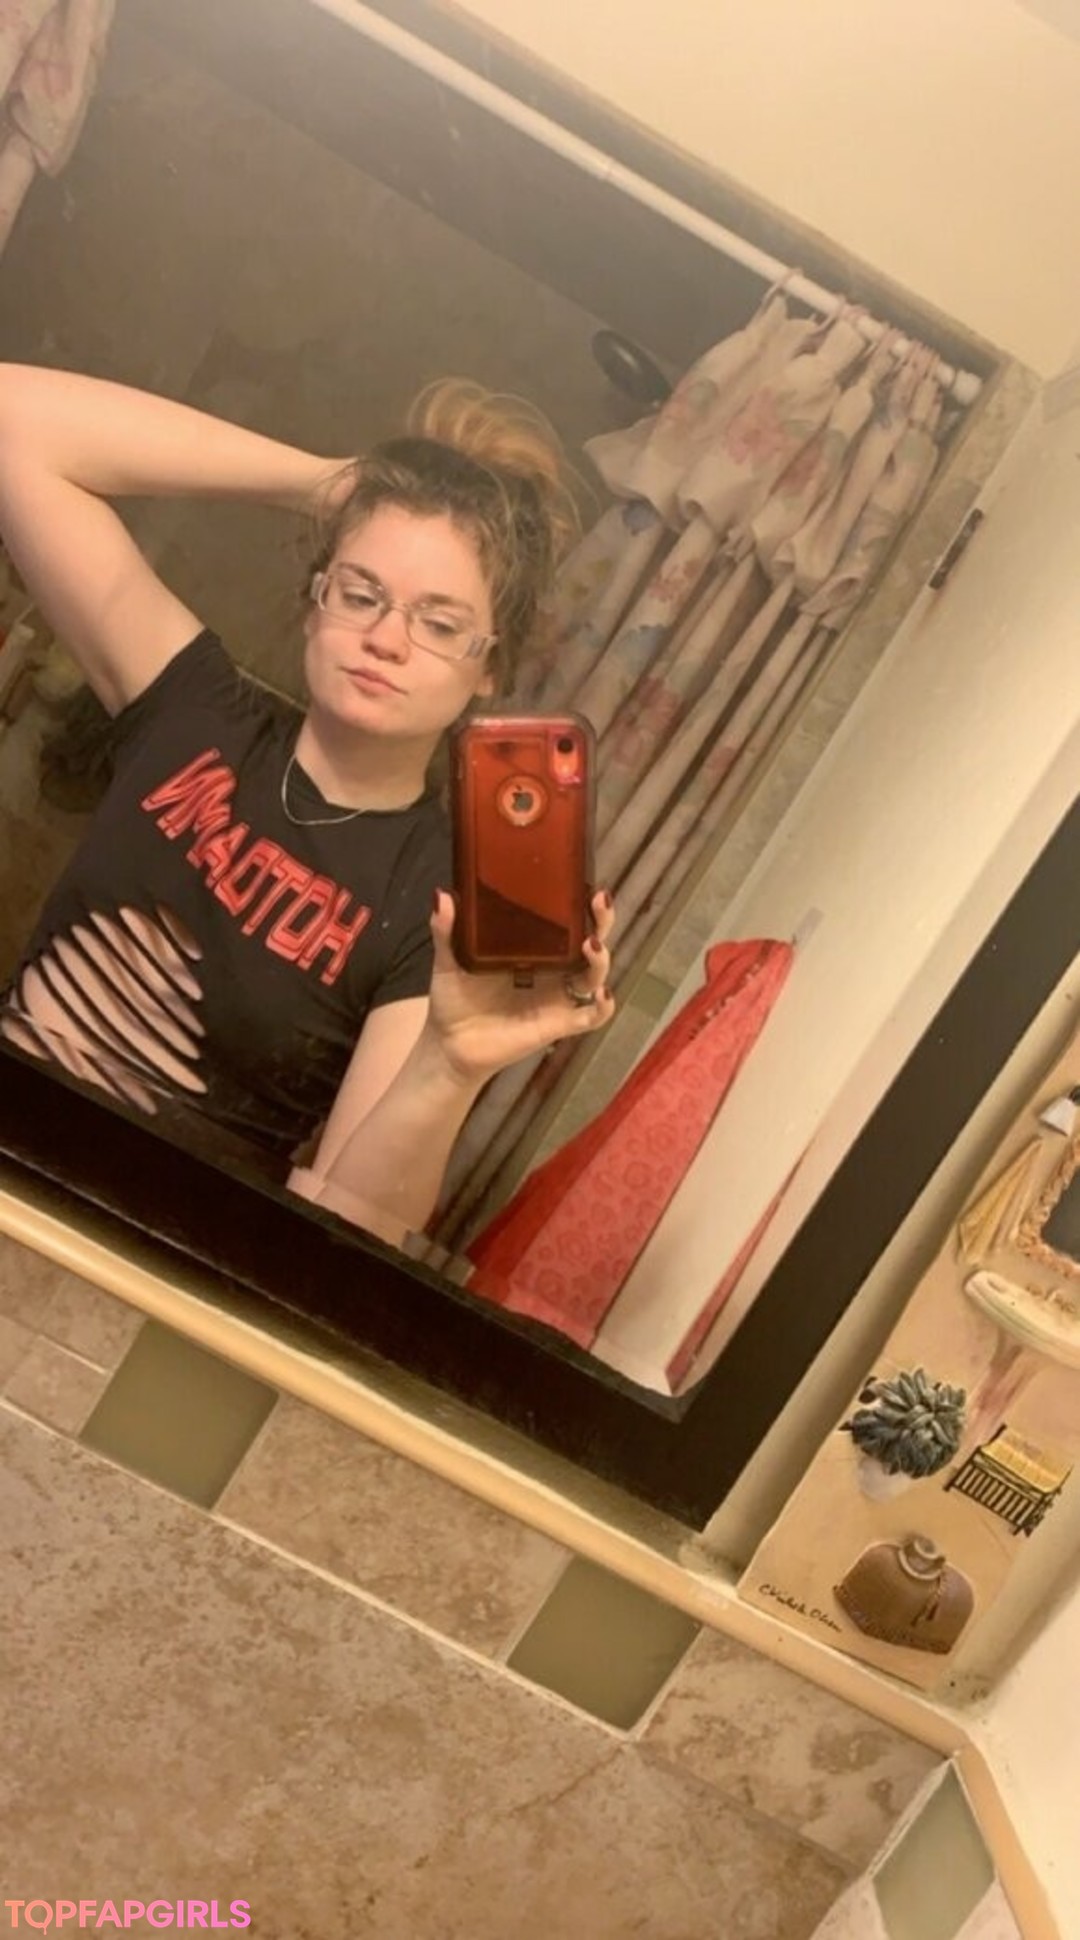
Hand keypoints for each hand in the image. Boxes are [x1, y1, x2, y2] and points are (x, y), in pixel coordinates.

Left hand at [425, 888, 615, 1086]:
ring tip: (590, 945)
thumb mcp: (449, 961)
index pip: (565, 919)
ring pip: (594, 975)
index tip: (584, 882)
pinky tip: (603, 993)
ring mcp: (557, 997)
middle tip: (598, 901)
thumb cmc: (454, 1000)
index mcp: (532, 948)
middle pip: (590, 940)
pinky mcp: (557, 1024)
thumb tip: (442, 895)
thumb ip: (447, 931)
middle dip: (601, 920)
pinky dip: (604, 1007)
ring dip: (601, 959)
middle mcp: (552, 969)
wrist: (449, 1044)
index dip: (580, 902)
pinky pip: (591, 1017)